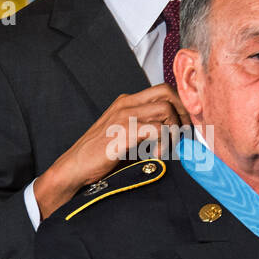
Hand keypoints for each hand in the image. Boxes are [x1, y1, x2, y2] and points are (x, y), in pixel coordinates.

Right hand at [32, 84, 188, 218]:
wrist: (74, 167)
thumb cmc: (99, 156)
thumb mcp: (124, 135)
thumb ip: (144, 128)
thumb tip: (173, 134)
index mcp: (126, 101)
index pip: (162, 90)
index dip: (179, 106)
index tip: (183, 126)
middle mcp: (126, 103)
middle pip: (168, 92)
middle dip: (183, 112)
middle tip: (183, 134)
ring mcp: (124, 115)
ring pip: (166, 109)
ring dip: (174, 130)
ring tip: (167, 148)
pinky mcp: (125, 131)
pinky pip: (159, 129)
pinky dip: (164, 143)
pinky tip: (157, 155)